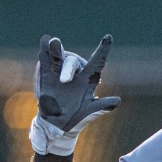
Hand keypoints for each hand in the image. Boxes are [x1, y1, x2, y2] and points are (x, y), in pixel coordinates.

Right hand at [32, 34, 120, 154]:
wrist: (58, 124)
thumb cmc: (77, 117)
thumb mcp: (90, 111)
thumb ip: (102, 106)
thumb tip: (118, 101)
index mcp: (88, 79)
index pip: (97, 62)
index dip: (103, 50)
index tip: (108, 37)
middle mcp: (75, 72)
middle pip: (73, 62)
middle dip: (68, 67)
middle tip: (65, 81)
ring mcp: (60, 71)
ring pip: (58, 56)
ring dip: (55, 49)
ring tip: (51, 41)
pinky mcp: (47, 74)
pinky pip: (46, 60)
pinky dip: (44, 51)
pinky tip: (44, 41)